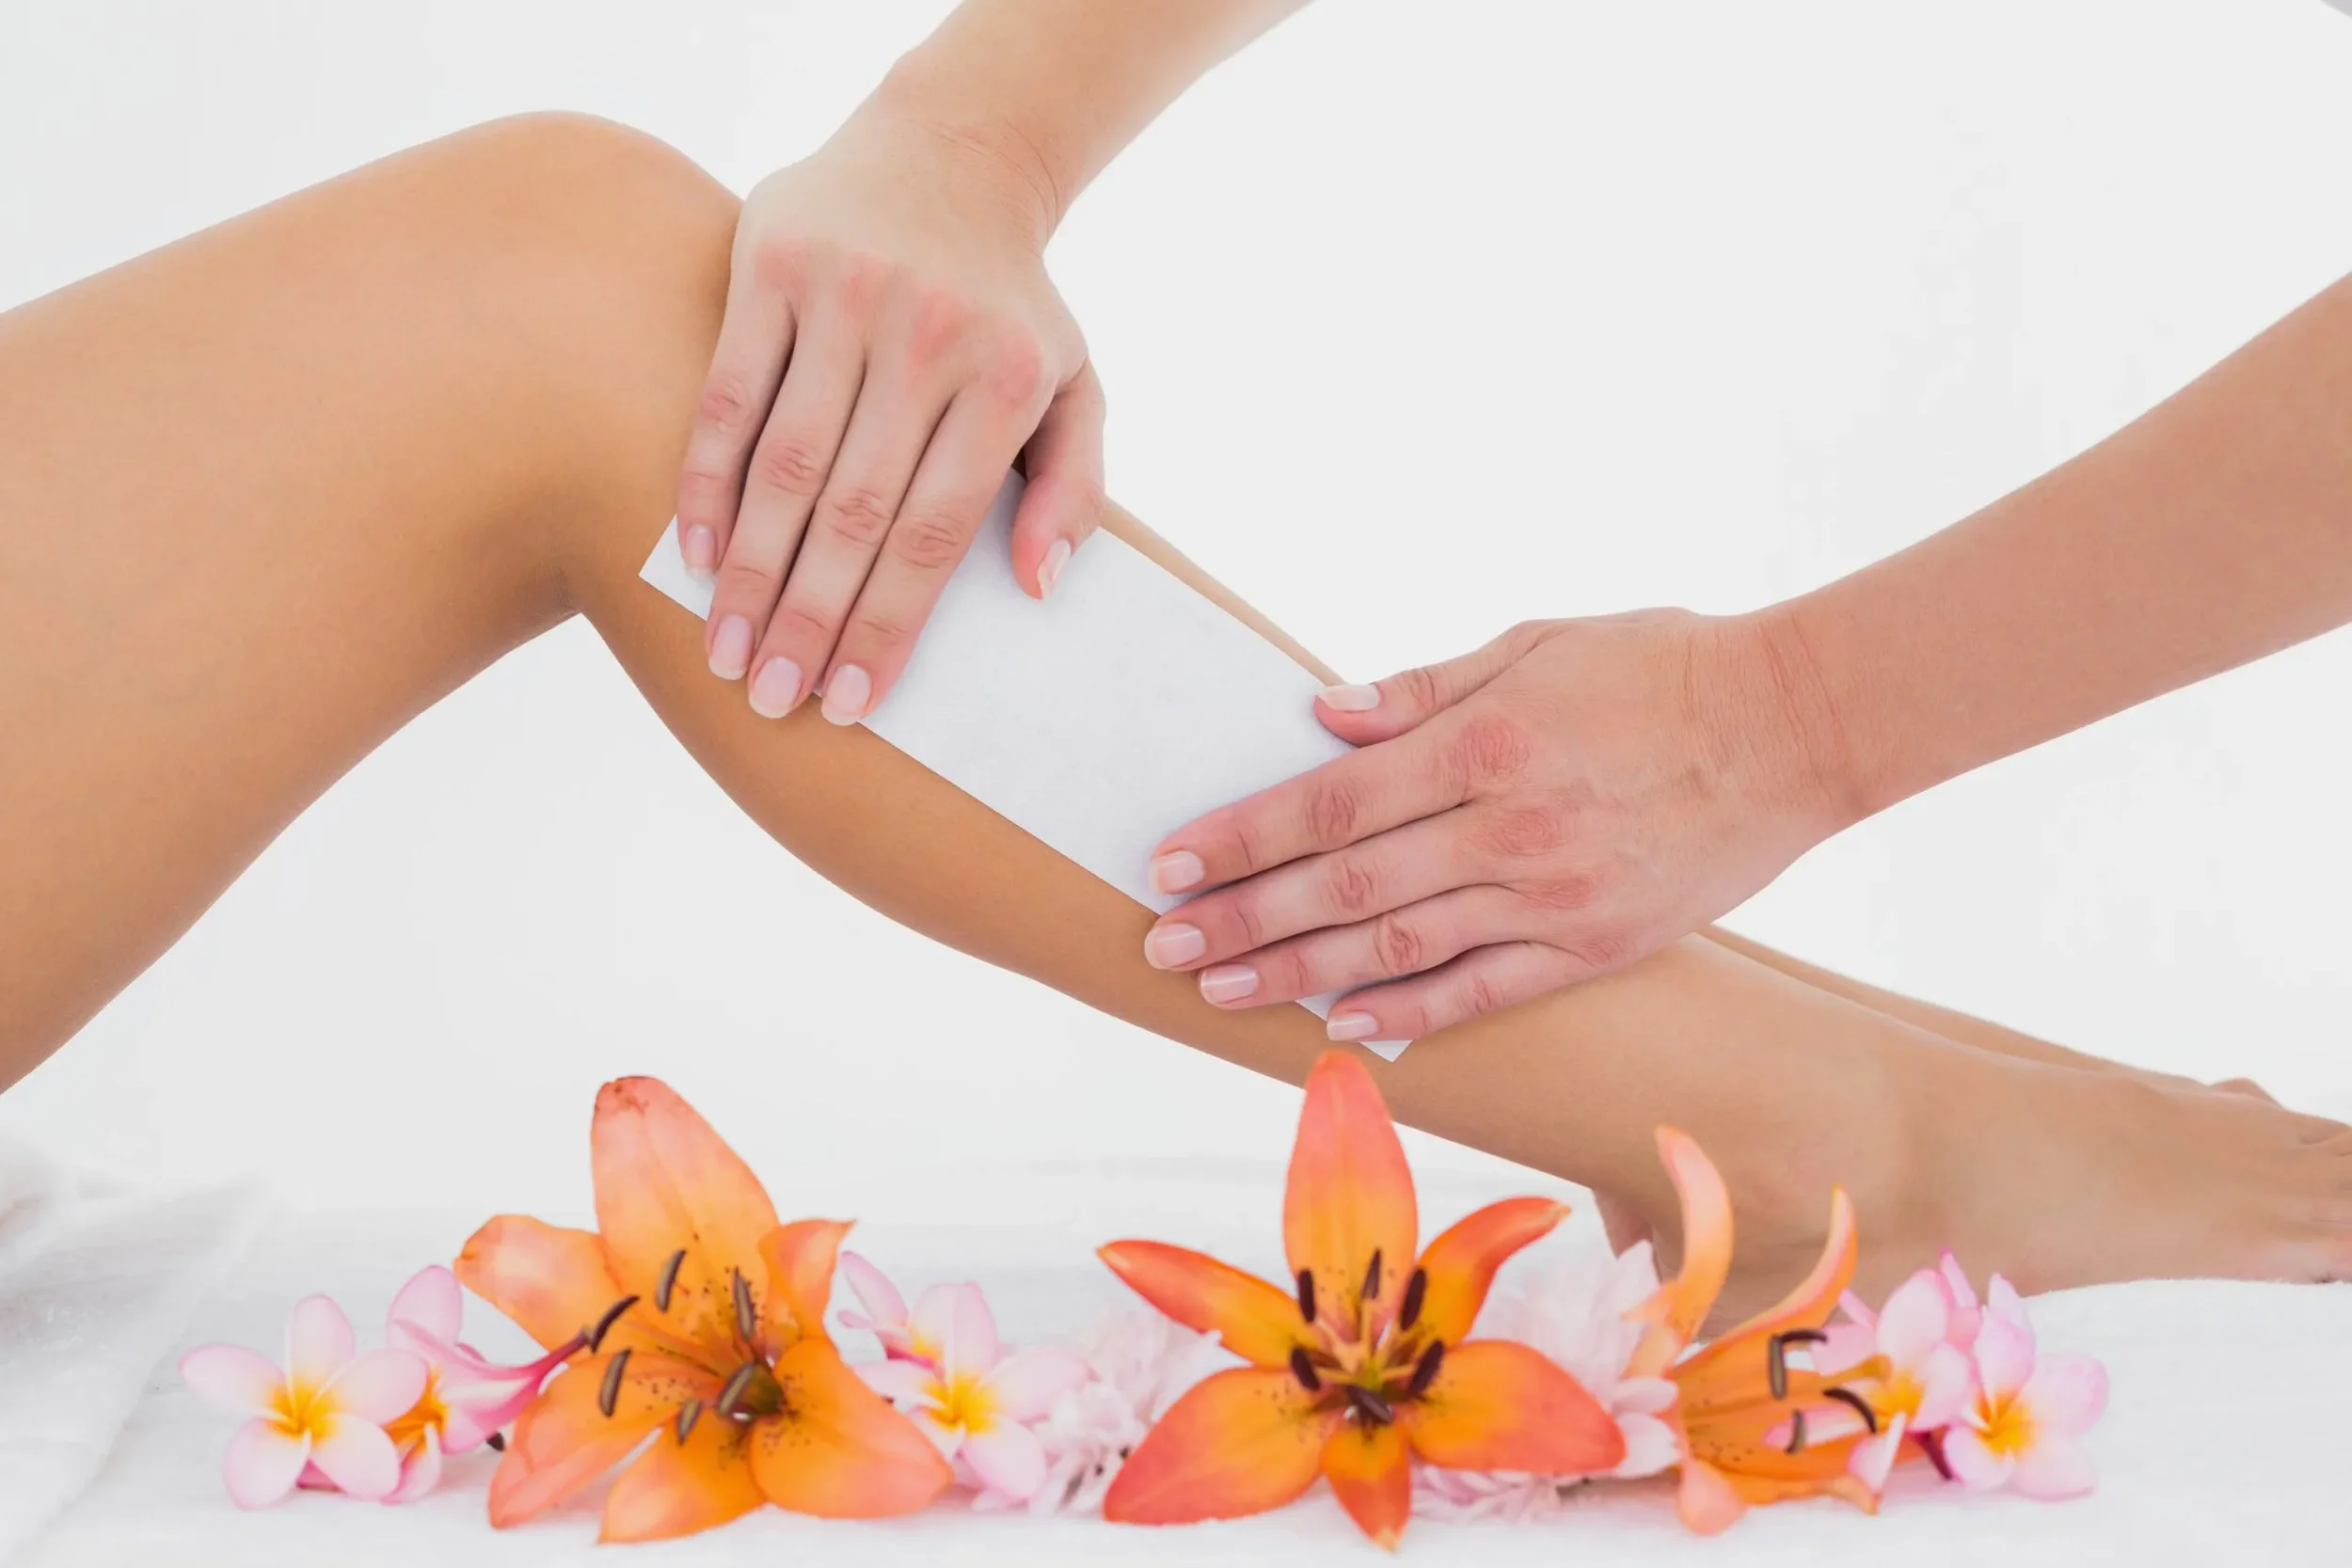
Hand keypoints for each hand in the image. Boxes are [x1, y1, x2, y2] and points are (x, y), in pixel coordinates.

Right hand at [677, 106, 1103, 723]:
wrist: (949, 158)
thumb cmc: (1010, 307)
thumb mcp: (1076, 385)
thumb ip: (1072, 487)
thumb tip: (1036, 586)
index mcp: (1003, 379)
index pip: (935, 529)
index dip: (889, 623)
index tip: (850, 701)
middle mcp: (925, 337)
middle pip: (855, 510)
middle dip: (809, 617)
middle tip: (770, 699)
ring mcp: (845, 295)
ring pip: (784, 463)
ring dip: (748, 570)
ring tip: (725, 651)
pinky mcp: (770, 263)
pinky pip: (728, 393)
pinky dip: (705, 479)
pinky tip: (692, 554)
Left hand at [1139, 610, 1858, 1038]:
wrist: (1800, 726)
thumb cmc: (1661, 666)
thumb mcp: (1538, 643)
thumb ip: (1425, 690)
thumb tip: (1323, 716)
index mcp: (1485, 744)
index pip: (1331, 804)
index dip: (1243, 837)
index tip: (1172, 863)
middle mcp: (1508, 829)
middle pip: (1345, 887)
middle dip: (1243, 919)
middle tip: (1163, 946)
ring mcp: (1553, 897)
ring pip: (1399, 949)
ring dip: (1297, 974)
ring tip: (1221, 993)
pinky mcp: (1596, 945)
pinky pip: (1484, 991)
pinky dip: (1409, 1012)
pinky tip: (1342, 1025)